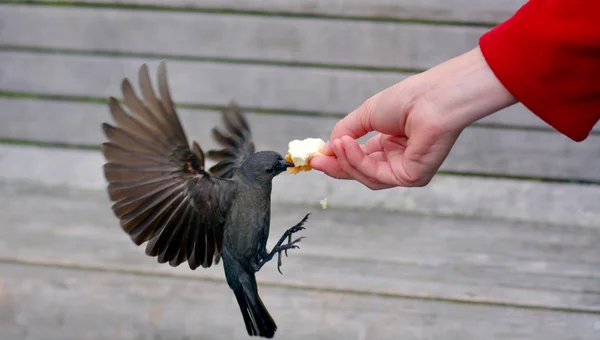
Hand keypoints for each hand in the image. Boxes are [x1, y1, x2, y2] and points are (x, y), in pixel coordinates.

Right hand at [310, 47, 516, 189]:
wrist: (434, 97)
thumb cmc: (408, 99)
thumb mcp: (367, 114)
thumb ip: (346, 131)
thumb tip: (327, 147)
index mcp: (391, 144)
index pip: (361, 159)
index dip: (337, 159)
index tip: (315, 157)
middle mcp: (399, 160)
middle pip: (361, 172)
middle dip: (336, 167)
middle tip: (315, 162)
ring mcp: (406, 170)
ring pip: (367, 177)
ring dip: (346, 161)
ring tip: (335, 144)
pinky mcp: (412, 177)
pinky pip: (377, 175)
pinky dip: (358, 161)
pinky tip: (347, 144)